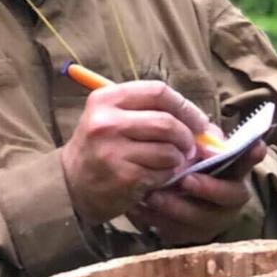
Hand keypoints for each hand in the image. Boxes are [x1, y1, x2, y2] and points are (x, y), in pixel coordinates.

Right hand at [60, 80, 210, 223]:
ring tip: (170, 163)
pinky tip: (155, 177)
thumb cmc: (101, 148)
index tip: (198, 122)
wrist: (70, 184)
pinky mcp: (123, 176)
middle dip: (187, 137)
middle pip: (167, 122)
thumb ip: (151, 113)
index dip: (185, 107)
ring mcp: (113, 150)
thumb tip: (206, 127)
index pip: (158, 92)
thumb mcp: (114, 119)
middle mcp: (106, 122)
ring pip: (168, 150)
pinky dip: (167, 176)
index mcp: (106, 99)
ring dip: (178, 160)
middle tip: (190, 148)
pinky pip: (162, 173)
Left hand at [126, 141, 266, 245]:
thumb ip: (199, 140)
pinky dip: (156, 220)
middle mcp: (230, 198)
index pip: (247, 161)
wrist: (170, 200)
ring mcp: (212, 220)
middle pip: (230, 195)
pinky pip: (176, 232)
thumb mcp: (192, 151)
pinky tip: (139, 209)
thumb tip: (200, 128)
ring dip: (177, 207)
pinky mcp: (190, 236)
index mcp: (233, 171)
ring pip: (201, 219)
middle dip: (208, 188)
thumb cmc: (185, 166)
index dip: (252, 156)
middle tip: (186, 180)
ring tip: (154, 196)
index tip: (256, 147)